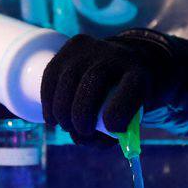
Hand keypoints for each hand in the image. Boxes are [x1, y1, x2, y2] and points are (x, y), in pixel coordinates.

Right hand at [40, 34, 154, 145]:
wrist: (120, 64)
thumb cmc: (122, 100)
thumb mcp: (129, 117)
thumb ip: (112, 133)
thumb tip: (89, 140)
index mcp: (139, 73)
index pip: (131, 89)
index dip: (118, 114)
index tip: (110, 130)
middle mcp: (117, 55)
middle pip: (92, 80)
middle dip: (81, 114)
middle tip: (82, 131)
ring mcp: (92, 48)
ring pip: (68, 79)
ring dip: (62, 111)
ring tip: (67, 127)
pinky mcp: (70, 48)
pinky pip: (51, 77)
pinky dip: (48, 103)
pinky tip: (53, 119)